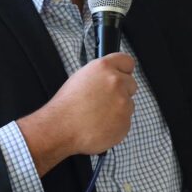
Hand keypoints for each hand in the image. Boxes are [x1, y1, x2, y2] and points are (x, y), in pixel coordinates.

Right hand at [17, 53, 137, 174]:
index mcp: (104, 68)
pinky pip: (125, 121)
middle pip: (131, 84)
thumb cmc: (66, 106)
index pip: (127, 62)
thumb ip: (101, 75)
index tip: (123, 76)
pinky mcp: (125, 122)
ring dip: (119, 109)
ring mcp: (123, 102)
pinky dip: (116, 124)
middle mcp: (116, 82)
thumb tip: (111, 76)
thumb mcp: (81, 78)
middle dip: (122, 92)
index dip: (124, 70)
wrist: (61, 128)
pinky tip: (100, 125)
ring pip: (129, 104)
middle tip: (104, 101)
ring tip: (98, 115)